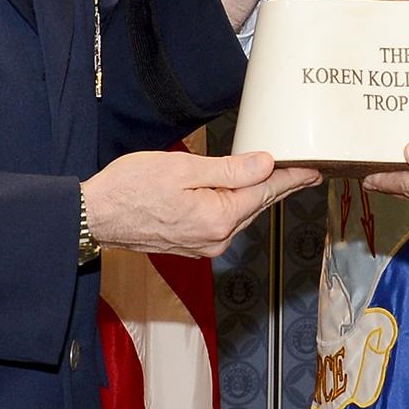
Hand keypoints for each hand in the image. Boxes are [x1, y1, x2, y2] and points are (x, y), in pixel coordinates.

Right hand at [83, 150, 319, 257]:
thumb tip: (265, 164)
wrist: (95, 215)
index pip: (264, 192)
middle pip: (256, 204)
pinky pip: (224, 220)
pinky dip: (237, 203)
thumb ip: (229, 170)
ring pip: (241, 213)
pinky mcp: (190, 243)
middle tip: (306, 171)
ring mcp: (203, 244)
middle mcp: (215, 238)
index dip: (290, 177)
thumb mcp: (184, 169)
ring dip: (259, 194)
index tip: (313, 169)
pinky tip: (242, 191)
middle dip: (281, 186)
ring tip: (280, 177)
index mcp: (218, 218)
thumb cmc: (131, 188)